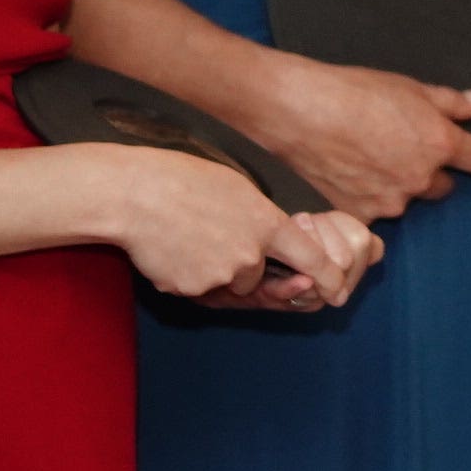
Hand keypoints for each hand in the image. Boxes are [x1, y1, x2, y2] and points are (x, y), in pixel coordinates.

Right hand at [100, 148, 382, 313]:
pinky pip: (198, 287)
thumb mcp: (238, 188)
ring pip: (227, 284)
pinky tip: (171, 249)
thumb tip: (274, 238)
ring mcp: (220, 275)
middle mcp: (249, 254)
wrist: (132, 195)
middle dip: (243, 266)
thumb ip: (262, 219)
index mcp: (267, 223)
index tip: (338, 290)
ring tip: (187, 236)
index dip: (326, 276)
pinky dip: (187, 274)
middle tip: (212, 236)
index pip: (310, 257)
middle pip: (258, 277)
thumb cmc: (182, 181)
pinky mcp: (191, 289)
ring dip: (214, 270)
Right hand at [239, 53, 470, 221]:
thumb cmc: (353, 92)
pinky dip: (366, 199)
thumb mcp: (411, 88)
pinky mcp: (359, 215)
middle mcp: (421, 179)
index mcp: (440, 145)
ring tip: (366, 158)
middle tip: (401, 150)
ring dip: (395, 187)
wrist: (299, 110)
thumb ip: (452, 103)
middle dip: (429, 172)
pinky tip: (349, 176)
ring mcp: (389, 201)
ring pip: (405, 200)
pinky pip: (373, 214)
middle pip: (441, 186)